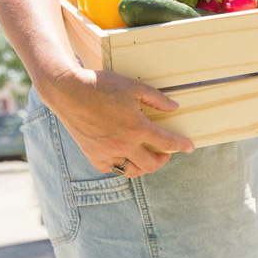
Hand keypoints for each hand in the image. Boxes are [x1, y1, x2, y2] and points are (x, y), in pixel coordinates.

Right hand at [39, 68, 195, 176]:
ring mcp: (106, 151)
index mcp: (137, 128)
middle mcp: (123, 144)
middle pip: (151, 164)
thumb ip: (158, 99)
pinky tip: (123, 156)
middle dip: (163, 160)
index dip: (181, 146)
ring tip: (146, 156)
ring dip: (142, 166)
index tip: (190, 147)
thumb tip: (175, 108)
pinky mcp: (92, 153)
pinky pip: (109, 168)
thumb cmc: (102, 86)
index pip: (167, 143)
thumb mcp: (135, 87)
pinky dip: (119, 165)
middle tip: (166, 152)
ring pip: (130, 171)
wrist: (68, 91)